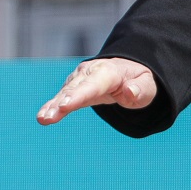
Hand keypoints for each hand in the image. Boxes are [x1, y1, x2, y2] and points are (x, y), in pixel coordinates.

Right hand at [36, 56, 156, 124]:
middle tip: (48, 116)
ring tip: (42, 118)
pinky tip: (43, 116)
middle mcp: (90, 72)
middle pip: (75, 89)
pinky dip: (52, 106)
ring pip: (66, 93)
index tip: (65, 105)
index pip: (93, 85)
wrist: (127, 70)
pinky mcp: (74, 86)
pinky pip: (62, 97)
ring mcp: (80, 78)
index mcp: (109, 72)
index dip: (78, 95)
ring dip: (53, 105)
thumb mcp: (148, 85)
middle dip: (62, 102)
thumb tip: (130, 92)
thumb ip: (140, 89)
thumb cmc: (139, 80)